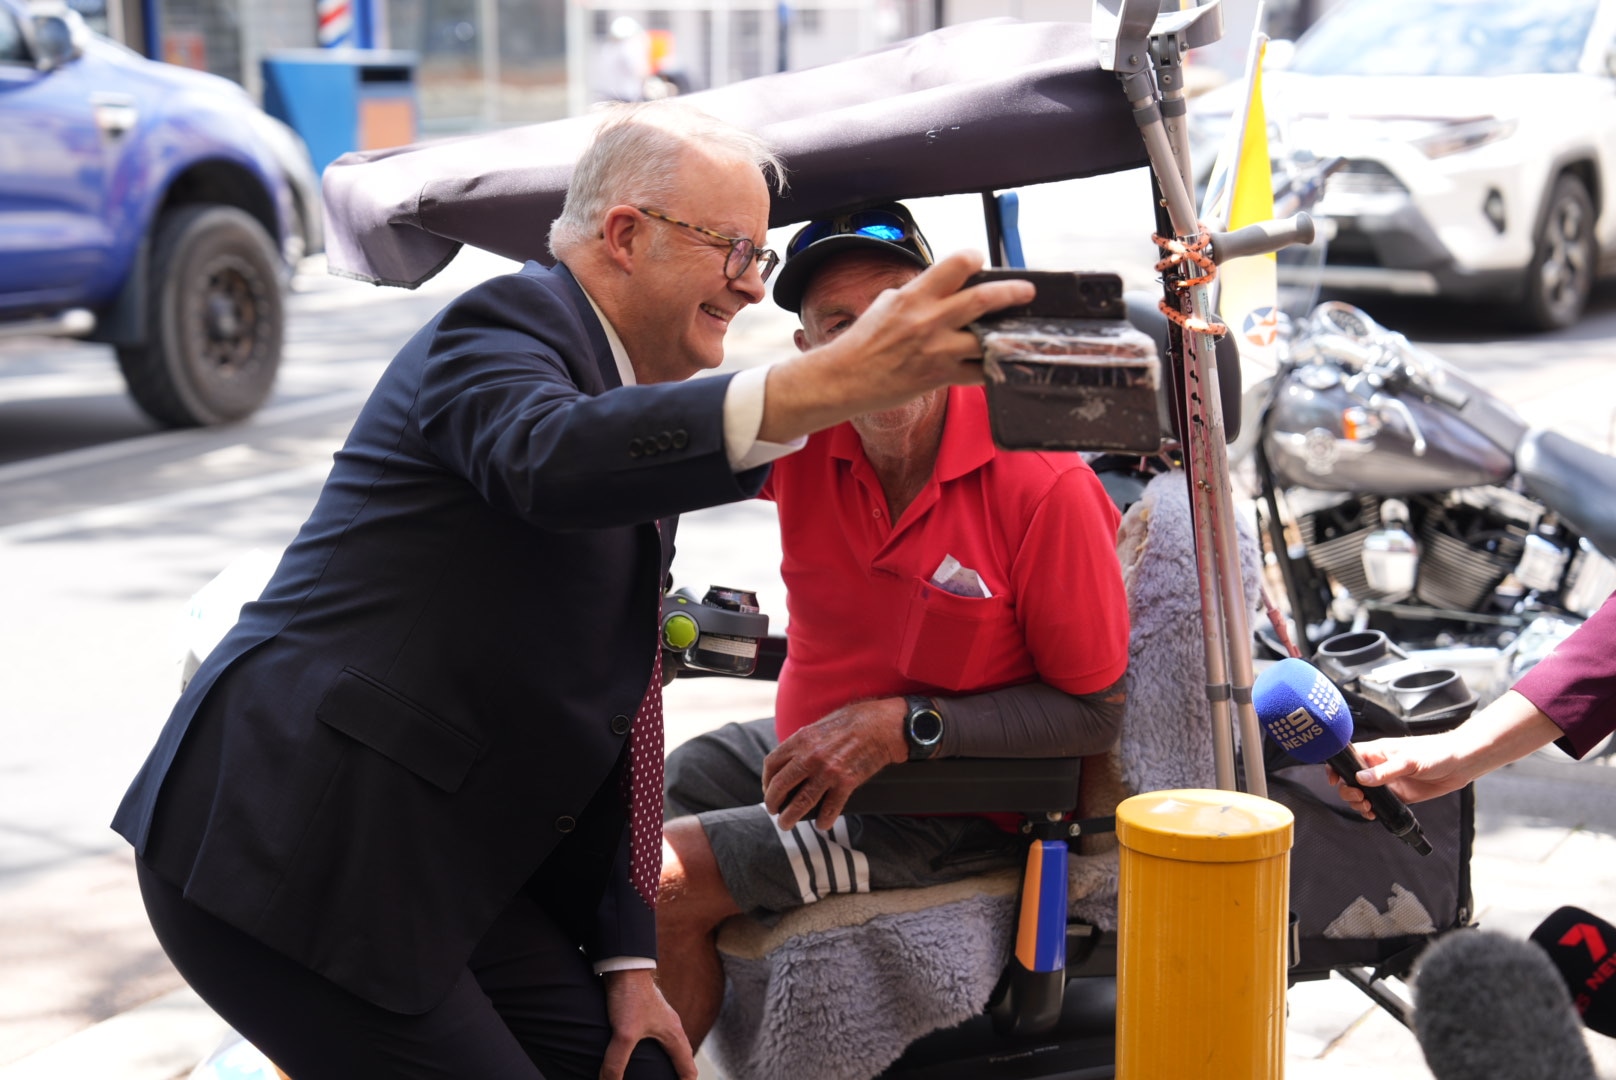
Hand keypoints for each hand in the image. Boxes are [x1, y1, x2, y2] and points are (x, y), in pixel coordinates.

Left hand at [600, 969, 696, 1079]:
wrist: (623, 964)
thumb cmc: (630, 996)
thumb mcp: (623, 1034)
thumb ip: (616, 1063)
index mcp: (674, 1035)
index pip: (688, 1069)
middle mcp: (671, 1028)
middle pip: (681, 1060)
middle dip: (676, 1076)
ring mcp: (659, 1019)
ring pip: (668, 1048)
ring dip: (665, 1063)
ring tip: (654, 1075)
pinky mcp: (645, 1013)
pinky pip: (655, 1039)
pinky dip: (652, 1051)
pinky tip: (636, 1054)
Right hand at [759, 252, 1035, 443]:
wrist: (846, 378)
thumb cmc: (864, 341)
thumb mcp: (887, 303)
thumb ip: (918, 293)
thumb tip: (940, 287)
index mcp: (915, 296)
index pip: (956, 265)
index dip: (974, 259)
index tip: (981, 262)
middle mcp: (929, 320)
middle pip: (983, 299)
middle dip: (1012, 292)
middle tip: (1027, 291)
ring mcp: (938, 350)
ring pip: (987, 339)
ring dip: (1008, 333)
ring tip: (1021, 330)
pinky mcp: (941, 377)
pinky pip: (979, 372)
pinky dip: (992, 367)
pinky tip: (1001, 362)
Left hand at [762, 698, 908, 830]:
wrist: (882, 725)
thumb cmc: (852, 721)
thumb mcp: (820, 725)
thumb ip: (803, 743)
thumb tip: (789, 761)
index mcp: (801, 739)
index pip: (772, 763)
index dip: (766, 780)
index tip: (769, 789)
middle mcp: (811, 756)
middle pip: (780, 785)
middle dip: (773, 802)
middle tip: (774, 811)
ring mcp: (828, 771)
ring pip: (801, 802)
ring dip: (790, 817)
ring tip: (786, 824)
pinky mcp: (847, 783)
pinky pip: (830, 808)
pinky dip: (824, 820)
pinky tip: (822, 824)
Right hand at [1326, 732, 1474, 814]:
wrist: (1460, 764)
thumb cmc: (1436, 753)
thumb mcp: (1409, 761)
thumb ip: (1384, 772)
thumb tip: (1360, 779)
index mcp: (1376, 752)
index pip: (1348, 757)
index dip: (1337, 768)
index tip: (1334, 780)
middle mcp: (1378, 767)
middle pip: (1350, 780)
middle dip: (1348, 791)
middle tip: (1359, 798)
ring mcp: (1387, 782)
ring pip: (1362, 794)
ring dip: (1359, 803)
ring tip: (1367, 808)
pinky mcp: (1398, 795)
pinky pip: (1379, 804)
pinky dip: (1373, 811)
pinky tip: (1374, 814)